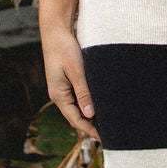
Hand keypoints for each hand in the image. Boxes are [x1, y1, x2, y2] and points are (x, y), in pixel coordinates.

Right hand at [42, 26, 99, 143]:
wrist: (56, 30)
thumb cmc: (64, 48)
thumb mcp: (76, 70)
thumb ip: (83, 92)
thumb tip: (90, 114)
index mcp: (58, 95)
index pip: (75, 119)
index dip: (89, 130)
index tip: (104, 137)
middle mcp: (59, 94)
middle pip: (76, 116)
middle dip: (91, 125)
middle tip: (110, 133)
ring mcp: (63, 88)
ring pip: (78, 107)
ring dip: (91, 114)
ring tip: (108, 121)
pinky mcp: (67, 81)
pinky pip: (78, 98)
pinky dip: (89, 103)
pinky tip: (101, 104)